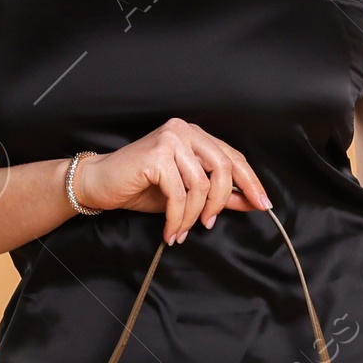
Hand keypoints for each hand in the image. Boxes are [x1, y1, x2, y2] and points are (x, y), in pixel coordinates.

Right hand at [75, 120, 268, 242]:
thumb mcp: (186, 193)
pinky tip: (171, 231)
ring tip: (184, 231)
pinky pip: (179, 194)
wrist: (100, 184)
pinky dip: (178, 218)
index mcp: (195, 135)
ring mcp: (170, 140)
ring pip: (200, 185)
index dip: (250, 182)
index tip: (262, 204)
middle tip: (210, 224)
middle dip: (222, 202)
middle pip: (223, 167)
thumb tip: (249, 202)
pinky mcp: (157, 155)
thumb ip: (217, 194)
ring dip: (194, 216)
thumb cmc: (140, 186)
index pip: (232, 157)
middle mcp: (184, 131)